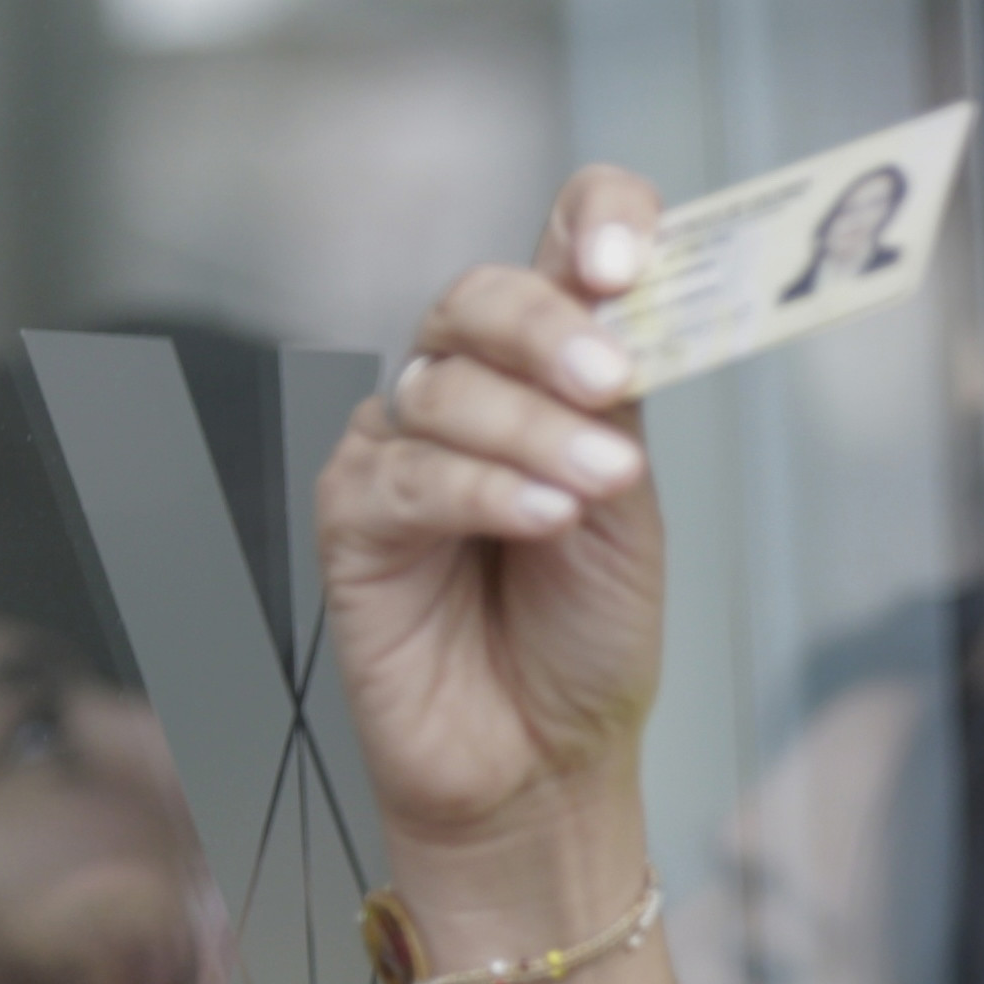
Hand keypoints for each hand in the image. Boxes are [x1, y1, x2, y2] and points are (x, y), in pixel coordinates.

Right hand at [318, 168, 669, 864]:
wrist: (544, 761)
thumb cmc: (585, 637)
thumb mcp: (629, 514)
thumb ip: (615, 414)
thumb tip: (618, 314)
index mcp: (547, 373)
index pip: (560, 249)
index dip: (591, 222)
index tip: (627, 250)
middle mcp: (467, 392)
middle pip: (479, 300)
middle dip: (548, 327)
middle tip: (613, 379)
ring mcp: (399, 448)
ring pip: (446, 389)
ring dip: (533, 432)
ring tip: (599, 488)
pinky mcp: (355, 517)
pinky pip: (409, 476)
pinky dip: (484, 489)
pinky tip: (542, 518)